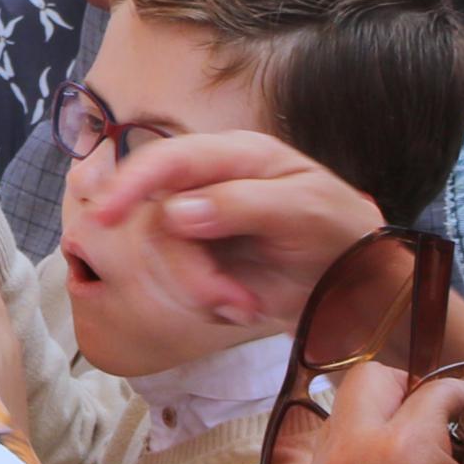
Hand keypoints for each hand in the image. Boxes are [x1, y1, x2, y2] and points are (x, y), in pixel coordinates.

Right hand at [82, 132, 385, 331]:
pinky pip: (175, 283)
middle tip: (227, 302)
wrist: (359, 284)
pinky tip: (240, 308)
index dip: (130, 183)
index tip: (103, 216)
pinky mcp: (201, 262)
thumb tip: (174, 211)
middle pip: (154, 218)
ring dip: (197, 290)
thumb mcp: (305, 210)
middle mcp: (207, 184)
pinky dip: (205, 302)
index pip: (168, 159)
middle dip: (184, 270)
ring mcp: (201, 225)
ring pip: (159, 256)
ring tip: (243, 307)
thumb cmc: (341, 231)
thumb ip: (242, 204)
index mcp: (234, 155)